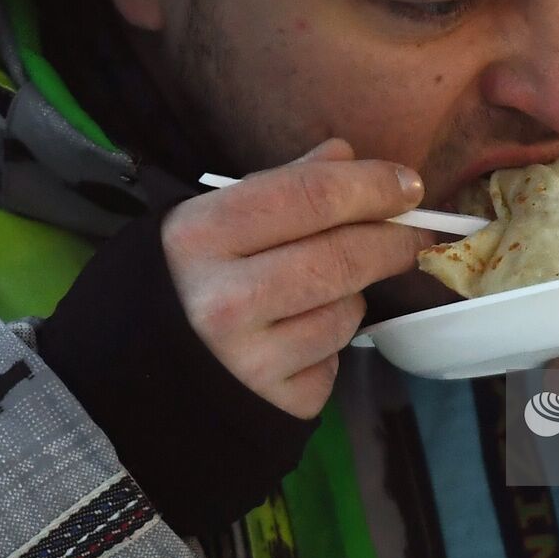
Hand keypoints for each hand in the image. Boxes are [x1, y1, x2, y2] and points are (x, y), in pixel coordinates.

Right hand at [160, 138, 433, 419]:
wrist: (143, 373)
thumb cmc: (191, 280)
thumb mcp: (217, 220)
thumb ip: (285, 185)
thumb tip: (346, 155)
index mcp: (202, 235)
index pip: (310, 196)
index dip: (371, 186)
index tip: (409, 185)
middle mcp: (223, 300)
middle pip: (342, 256)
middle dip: (391, 240)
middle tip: (415, 233)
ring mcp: (250, 360)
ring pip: (347, 311)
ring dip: (352, 296)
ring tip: (316, 294)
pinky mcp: (278, 401)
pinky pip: (336, 359)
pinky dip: (331, 345)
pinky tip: (297, 339)